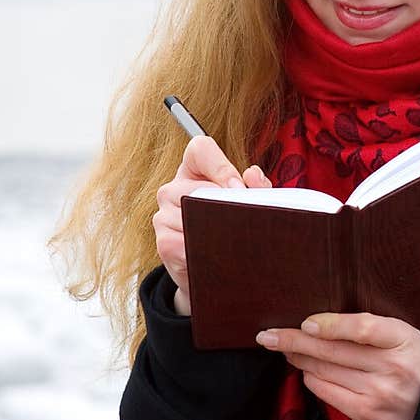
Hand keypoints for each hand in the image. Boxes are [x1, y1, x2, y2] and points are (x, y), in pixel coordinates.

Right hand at [154, 135, 271, 313]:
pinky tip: (218, 257)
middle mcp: (172, 189)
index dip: (221, 166)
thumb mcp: (246, 204)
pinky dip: (205, 252)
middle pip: (198, 187)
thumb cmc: (230, 227)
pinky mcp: (163, 242)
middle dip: (226, 206)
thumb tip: (252, 176)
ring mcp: (163, 215)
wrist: (209, 271)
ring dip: (217, 230)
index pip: (200, 149)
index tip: (238, 188)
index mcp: (195, 171)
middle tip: (245, 221)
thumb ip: (256, 187)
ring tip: (234, 242)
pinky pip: (184, 243)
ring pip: (192, 216)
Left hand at [255, 312, 419, 419]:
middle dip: (293, 340)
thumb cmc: (414, 363)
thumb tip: (317, 324)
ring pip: (323, 372)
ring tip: (286, 349)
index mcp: (403, 339)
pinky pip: (327, 394)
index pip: (361, 328)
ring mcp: (378, 395)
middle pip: (331, 350)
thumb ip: (369, 328)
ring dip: (299, 359)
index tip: (305, 322)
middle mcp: (391, 368)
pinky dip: (312, 380)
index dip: (329, 324)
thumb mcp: (403, 336)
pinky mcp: (367, 416)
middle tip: (268, 335)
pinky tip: (308, 372)